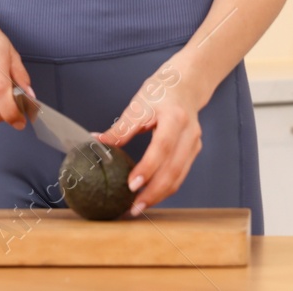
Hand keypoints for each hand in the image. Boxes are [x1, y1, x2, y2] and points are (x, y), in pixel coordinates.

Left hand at [94, 62, 203, 216]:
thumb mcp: (138, 104)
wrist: (186, 84)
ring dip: (160, 195)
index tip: (131, 185)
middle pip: (173, 169)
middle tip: (133, 207)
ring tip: (139, 206)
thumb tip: (98, 142)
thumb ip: (121, 128)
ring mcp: (194, 143)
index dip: (148, 168)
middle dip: (154, 192)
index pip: (162, 148)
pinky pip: (180, 174)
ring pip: (179, 177)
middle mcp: (189, 133)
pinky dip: (166, 188)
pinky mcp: (193, 151)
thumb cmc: (161, 91)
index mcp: (175, 117)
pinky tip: (151, 195)